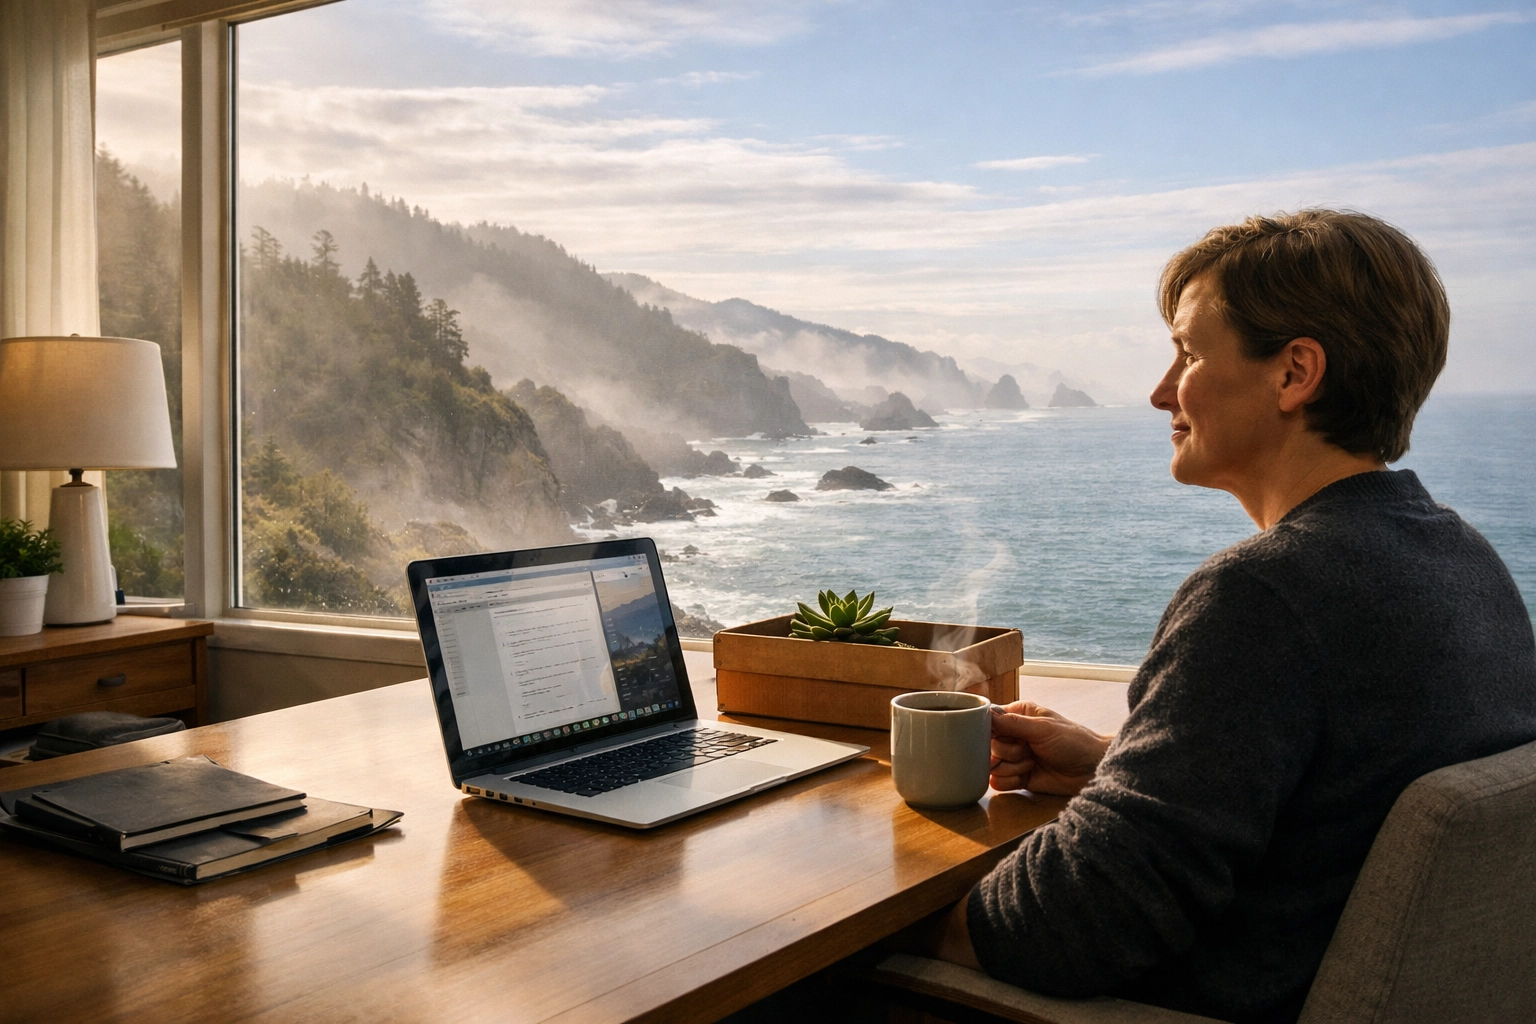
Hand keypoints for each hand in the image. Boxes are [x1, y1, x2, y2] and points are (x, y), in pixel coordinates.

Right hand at [989, 701, 1111, 796]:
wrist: (1092, 770)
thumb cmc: (1074, 741)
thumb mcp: (1043, 728)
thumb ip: (1012, 723)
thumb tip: (985, 714)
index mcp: (1017, 716)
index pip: (988, 721)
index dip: (992, 732)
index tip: (1008, 737)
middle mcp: (1012, 736)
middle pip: (988, 746)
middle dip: (1008, 752)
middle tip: (1028, 751)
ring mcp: (1014, 757)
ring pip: (992, 765)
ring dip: (1012, 767)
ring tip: (1033, 763)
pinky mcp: (1017, 777)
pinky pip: (998, 782)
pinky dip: (1010, 781)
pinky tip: (1027, 776)